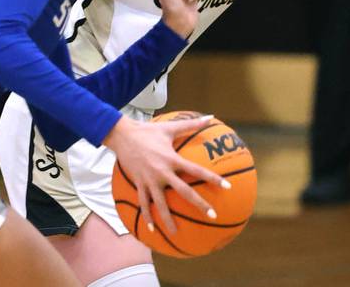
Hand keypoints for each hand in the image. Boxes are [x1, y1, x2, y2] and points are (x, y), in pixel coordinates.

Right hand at [103, 115, 227, 233]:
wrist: (122, 135)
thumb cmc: (148, 131)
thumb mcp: (170, 127)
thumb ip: (191, 124)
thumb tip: (210, 116)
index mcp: (172, 159)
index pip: (197, 171)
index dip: (212, 178)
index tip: (227, 187)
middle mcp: (162, 172)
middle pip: (184, 192)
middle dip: (199, 204)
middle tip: (212, 215)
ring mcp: (149, 180)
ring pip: (160, 203)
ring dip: (168, 219)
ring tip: (176, 233)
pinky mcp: (139, 183)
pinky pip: (143, 202)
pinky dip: (147, 216)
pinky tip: (151, 229)